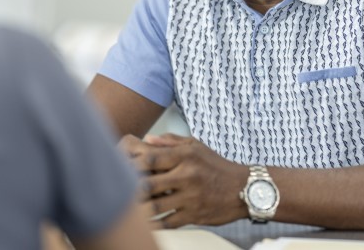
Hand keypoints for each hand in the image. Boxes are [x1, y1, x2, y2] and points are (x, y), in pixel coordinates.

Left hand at [119, 133, 248, 227]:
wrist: (245, 188)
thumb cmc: (217, 165)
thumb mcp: (197, 147)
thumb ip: (171, 142)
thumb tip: (146, 139)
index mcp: (185, 156)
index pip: (150, 158)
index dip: (131, 163)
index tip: (121, 167)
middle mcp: (187, 175)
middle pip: (148, 184)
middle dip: (130, 188)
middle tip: (118, 191)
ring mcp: (190, 197)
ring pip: (154, 207)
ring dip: (138, 209)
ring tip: (127, 208)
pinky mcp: (194, 215)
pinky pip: (167, 222)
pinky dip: (153, 224)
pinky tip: (144, 223)